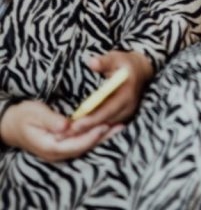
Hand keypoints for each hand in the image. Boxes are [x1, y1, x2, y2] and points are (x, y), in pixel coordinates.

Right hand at [0, 100, 121, 161]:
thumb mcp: (35, 114)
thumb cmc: (24, 116)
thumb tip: (66, 126)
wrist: (13, 125)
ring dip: (102, 137)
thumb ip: (51, 120)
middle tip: (120, 125)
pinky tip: (106, 128)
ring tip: (119, 126)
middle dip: (102, 137)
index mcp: (49, 146)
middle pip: (84, 147)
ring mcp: (60, 151)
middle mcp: (56, 153)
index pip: (75, 145)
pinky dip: (94, 135)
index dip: (90, 136)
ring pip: (85, 146)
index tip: (104, 125)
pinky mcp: (63, 145)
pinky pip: (81, 142)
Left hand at [69, 50, 153, 131]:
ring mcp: (127, 114)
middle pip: (104, 123)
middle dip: (84, 130)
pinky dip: (92, 131)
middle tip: (64, 135)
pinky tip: (77, 133)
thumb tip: (92, 63)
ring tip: (66, 136)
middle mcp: (128, 107)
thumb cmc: (124, 63)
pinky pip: (106, 127)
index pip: (107, 109)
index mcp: (127, 92)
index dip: (91, 118)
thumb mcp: (115, 58)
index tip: (74, 124)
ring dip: (86, 133)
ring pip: (104, 128)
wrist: (141, 70)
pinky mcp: (123, 118)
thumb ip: (104, 61)